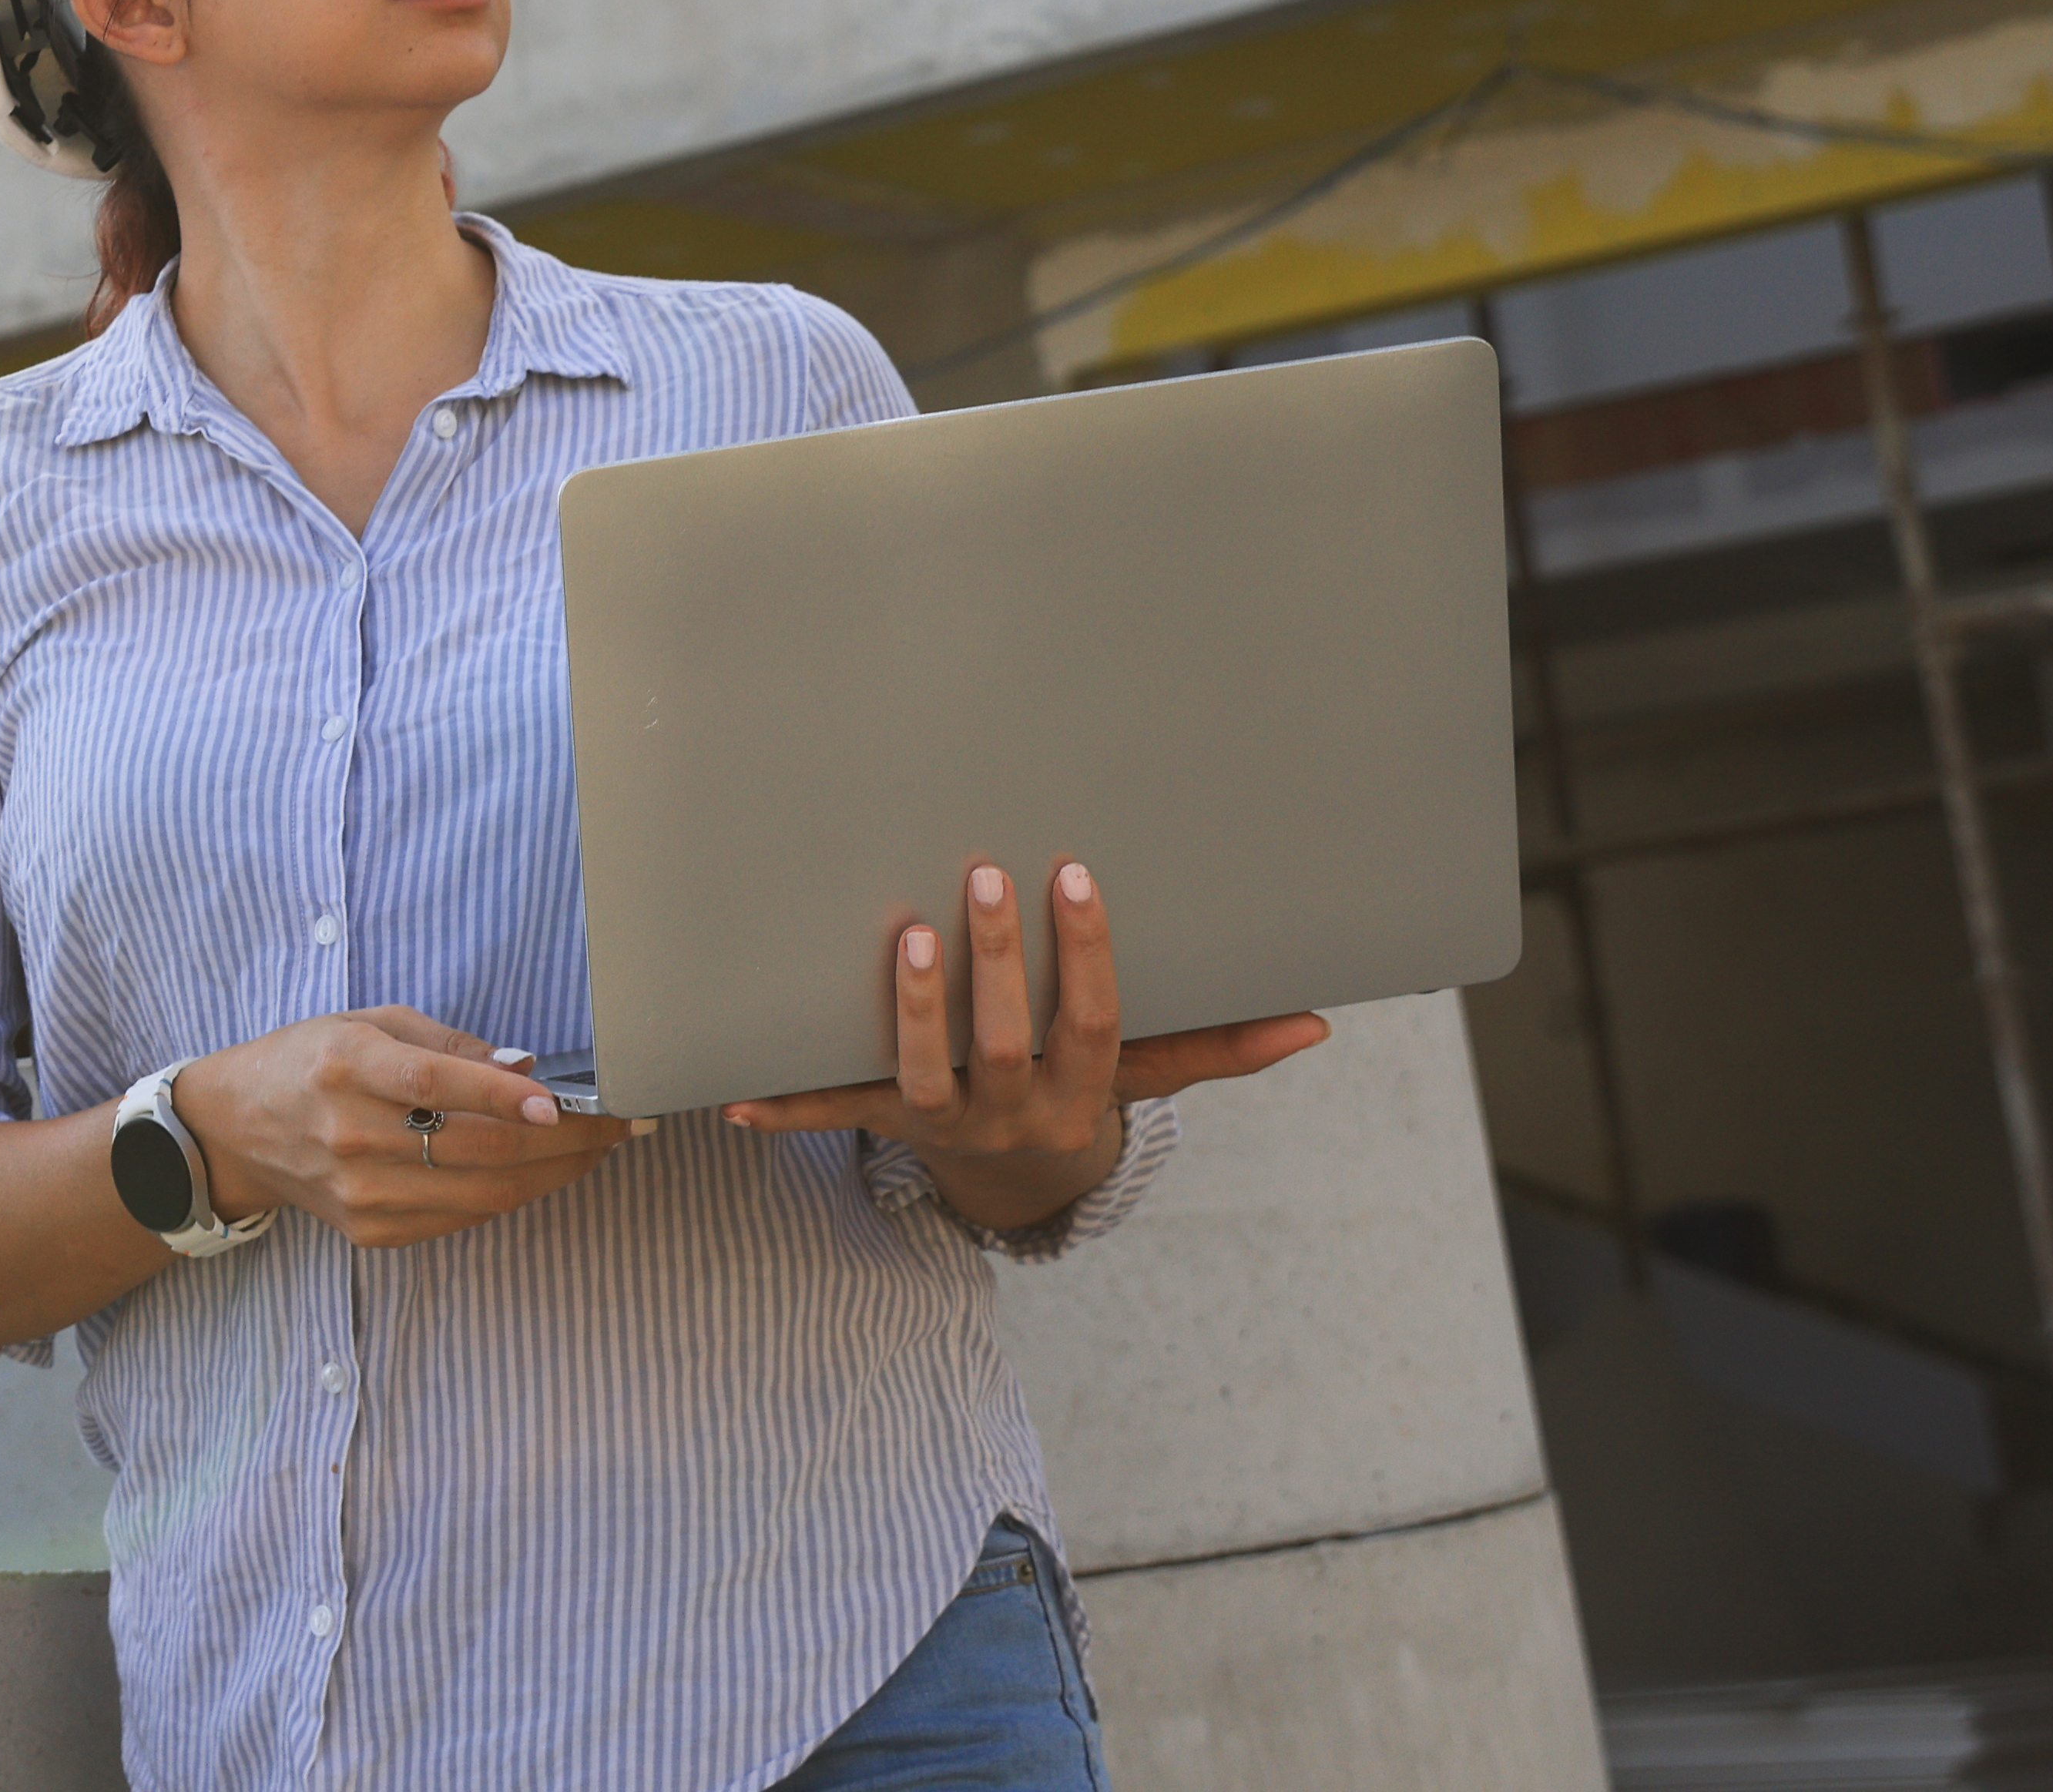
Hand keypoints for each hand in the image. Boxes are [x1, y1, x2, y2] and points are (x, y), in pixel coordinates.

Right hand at [170, 1005, 632, 1249]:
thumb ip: (446, 1043)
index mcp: (345, 1068)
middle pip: (475, 1148)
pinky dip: (514, 1193)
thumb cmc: (309, 1059)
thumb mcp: (367, 1022)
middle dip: (563, 1139)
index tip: (559, 1099)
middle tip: (619, 1121)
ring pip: (483, 1192)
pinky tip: (544, 1169)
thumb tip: (524, 1067)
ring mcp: (362, 1194)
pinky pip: (464, 1216)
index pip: (432, 1085)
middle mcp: (351, 1136)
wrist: (238, 1129)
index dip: (500, 1094)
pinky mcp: (374, 1231)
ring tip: (599, 1146)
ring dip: (554, 1172)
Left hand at [726, 857, 1326, 1234]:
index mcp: (1080, 1094)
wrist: (1019, 1181)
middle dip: (997, 964)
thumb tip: (1317, 1024)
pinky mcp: (883, 1123)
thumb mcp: (1150, 1073)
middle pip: (1004, 1045)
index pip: (1094, 1021)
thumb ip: (1222, 1046)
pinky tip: (735, 1096)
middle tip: (985, 874)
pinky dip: (784, 1106)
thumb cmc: (1085, 1090)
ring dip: (911, 1009)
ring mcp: (944, 1123)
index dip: (1088, 953)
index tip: (1075, 872)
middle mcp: (1011, 1114)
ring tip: (906, 937)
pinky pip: (832, 1114)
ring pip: (921, 1074)